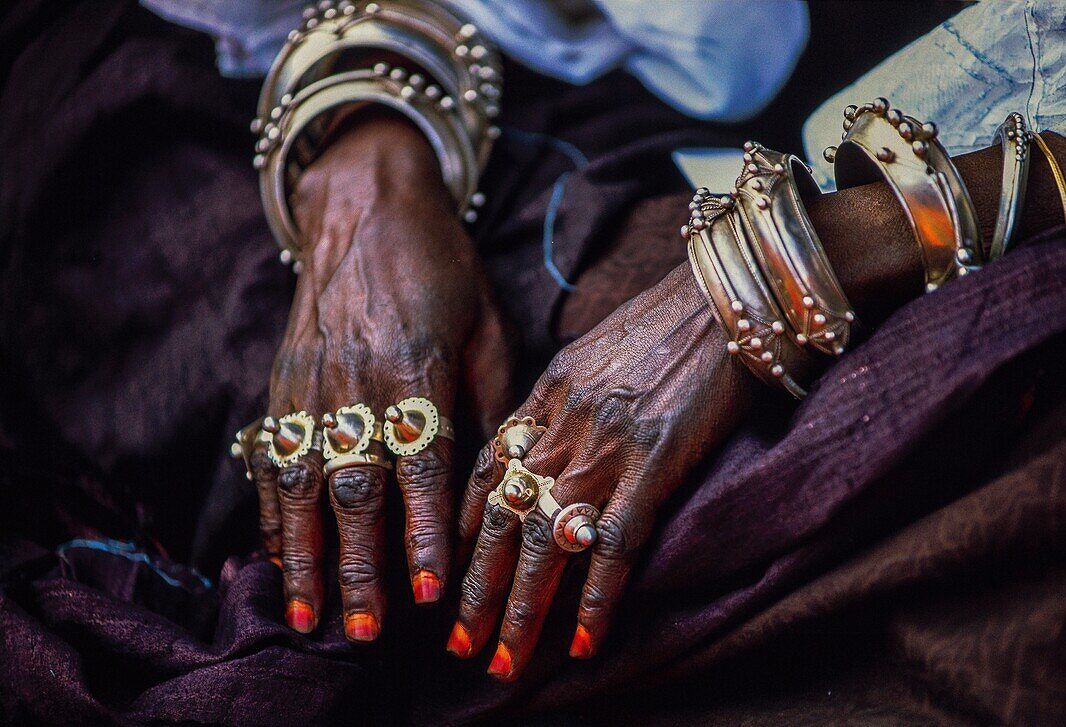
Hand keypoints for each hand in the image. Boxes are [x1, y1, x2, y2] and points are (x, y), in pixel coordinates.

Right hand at [249, 115, 511, 639]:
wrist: (367, 205)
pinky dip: (271, 512)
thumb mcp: (488, 325)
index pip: (423, 469)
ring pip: (302, 484)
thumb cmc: (442, 270)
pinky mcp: (282, 382)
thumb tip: (498, 482)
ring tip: (305, 613)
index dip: (423, 534)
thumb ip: (491, 403)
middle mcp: (357, 381)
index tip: (426, 594)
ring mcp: (311, 383)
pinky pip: (271, 457)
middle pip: (356, 489)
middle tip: (364, 630)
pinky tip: (277, 555)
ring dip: (304, 556)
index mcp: (417, 367)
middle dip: (359, 566)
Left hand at [449, 263, 749, 679]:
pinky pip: (615, 545)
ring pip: (546, 542)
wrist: (723, 298)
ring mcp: (605, 449)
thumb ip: (560, 396)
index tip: (449, 569)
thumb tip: (539, 434)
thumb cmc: (664, 321)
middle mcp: (562, 428)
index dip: (464, 526)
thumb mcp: (592, 350)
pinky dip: (597, 599)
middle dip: (477, 587)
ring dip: (521, 608)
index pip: (486, 472)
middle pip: (503, 519)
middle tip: (459, 643)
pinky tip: (585, 642)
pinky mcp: (654, 466)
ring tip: (503, 660)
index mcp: (545, 396)